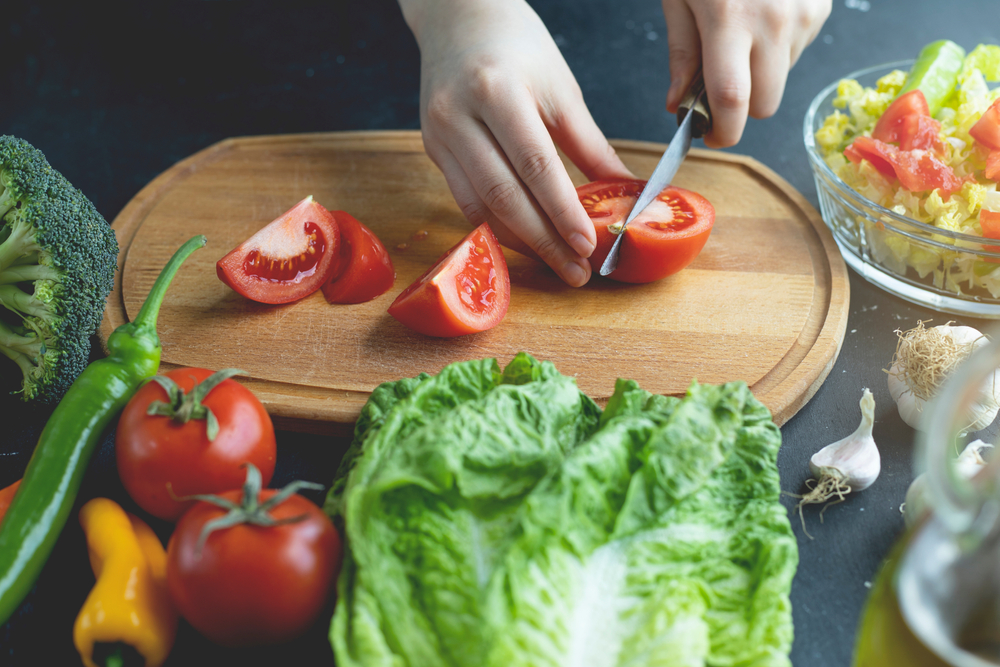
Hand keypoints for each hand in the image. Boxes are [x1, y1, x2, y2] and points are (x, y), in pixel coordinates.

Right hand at [398, 0, 632, 285]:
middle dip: (544, 241)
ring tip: (557, 264)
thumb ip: (589, 145)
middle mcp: (459, 116)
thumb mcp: (560, 88)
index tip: (589, 245)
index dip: (563, 210)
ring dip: (521, 243)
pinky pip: (465, 201)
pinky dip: (498, 227)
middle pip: (504, 195)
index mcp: (497, 91)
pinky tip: (525, 242)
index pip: (535, 163)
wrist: (459, 17)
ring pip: (480, 207)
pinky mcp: (432, 150)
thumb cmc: (517, 46)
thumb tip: (626, 191)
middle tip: (577, 271)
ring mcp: (439, 135)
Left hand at [663, 0, 830, 146]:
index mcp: (728, 21)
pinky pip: (797, 51)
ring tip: (740, 35)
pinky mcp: (820, 8)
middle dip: (740, 108)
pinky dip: (777, 48)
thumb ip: (681, 54)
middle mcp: (773, 22)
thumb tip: (677, 104)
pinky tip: (762, 17)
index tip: (709, 137)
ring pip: (781, 79)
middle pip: (765, 104)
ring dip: (759, 74)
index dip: (722, 132)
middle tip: (717, 90)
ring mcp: (803, 15)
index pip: (732, 100)